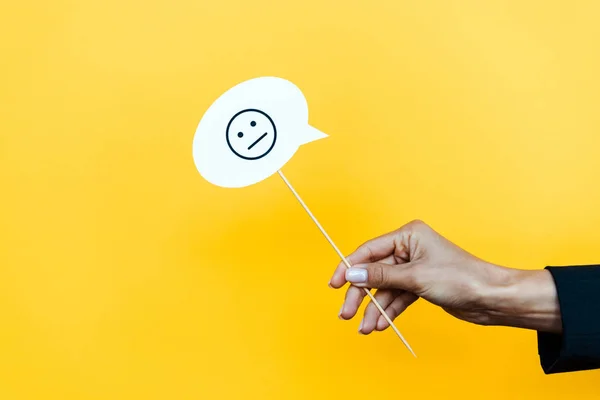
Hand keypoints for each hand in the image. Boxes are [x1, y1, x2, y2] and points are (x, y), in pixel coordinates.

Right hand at [329, 220, 561, 333]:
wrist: (491, 298)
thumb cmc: (461, 278)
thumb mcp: (415, 277)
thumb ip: (381, 276)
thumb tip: (352, 274)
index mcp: (408, 236)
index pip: (369, 250)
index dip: (349, 266)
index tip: (334, 284)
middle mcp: (409, 249)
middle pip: (374, 272)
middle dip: (360, 294)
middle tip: (346, 313)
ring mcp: (414, 268)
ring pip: (385, 288)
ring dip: (374, 308)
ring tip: (365, 328)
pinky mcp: (420, 285)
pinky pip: (398, 297)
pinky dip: (389, 311)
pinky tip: (381, 325)